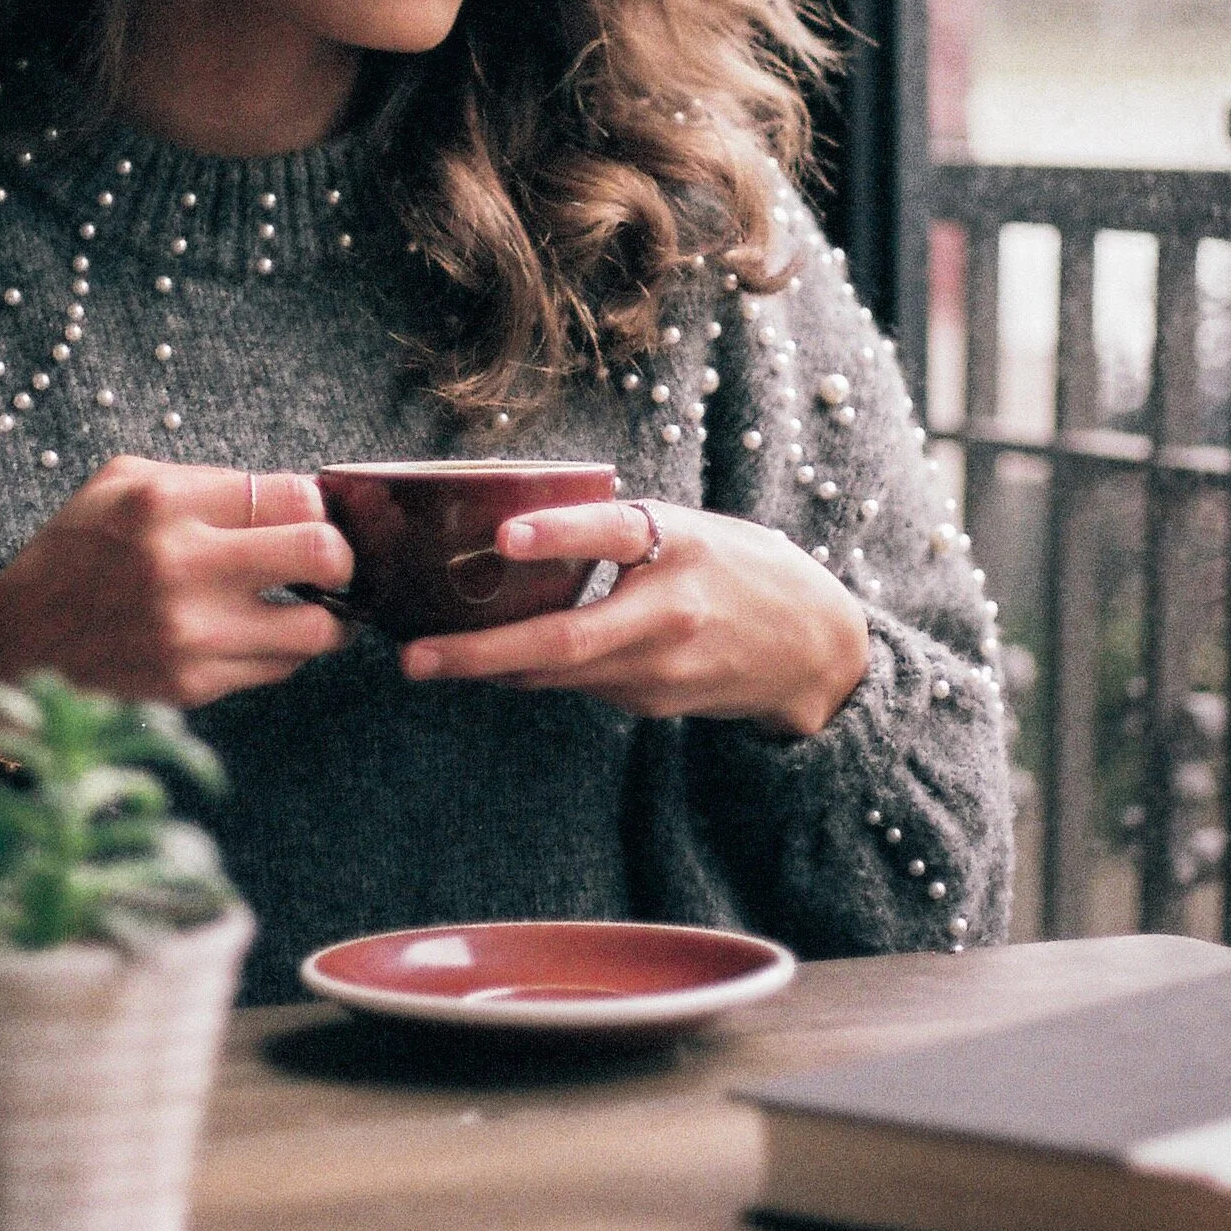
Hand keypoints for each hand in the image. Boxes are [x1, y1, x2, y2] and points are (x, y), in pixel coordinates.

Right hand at [0, 456, 353, 709]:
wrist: (15, 644)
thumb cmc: (77, 551)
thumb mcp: (122, 484)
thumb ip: (206, 482)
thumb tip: (297, 496)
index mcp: (165, 502)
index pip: (296, 494)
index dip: (317, 505)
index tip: (308, 515)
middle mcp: (181, 565)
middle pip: (324, 554)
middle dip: (341, 557)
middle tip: (328, 561)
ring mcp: (190, 633)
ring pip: (317, 629)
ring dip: (325, 617)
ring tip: (309, 606)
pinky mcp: (192, 684)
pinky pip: (278, 668)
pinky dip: (281, 651)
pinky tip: (256, 634)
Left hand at [399, 500, 869, 735]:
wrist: (815, 646)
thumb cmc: (737, 568)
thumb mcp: (689, 528)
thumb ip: (619, 531)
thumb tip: (518, 535)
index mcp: (681, 544)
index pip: (613, 532)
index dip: (558, 533)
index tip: (504, 536)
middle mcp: (671, 610)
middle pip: (564, 640)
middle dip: (480, 653)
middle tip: (415, 656)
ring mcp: (663, 667)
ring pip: (559, 672)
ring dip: (492, 667)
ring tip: (428, 657)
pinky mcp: (656, 702)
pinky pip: (582, 685)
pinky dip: (536, 674)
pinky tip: (501, 663)